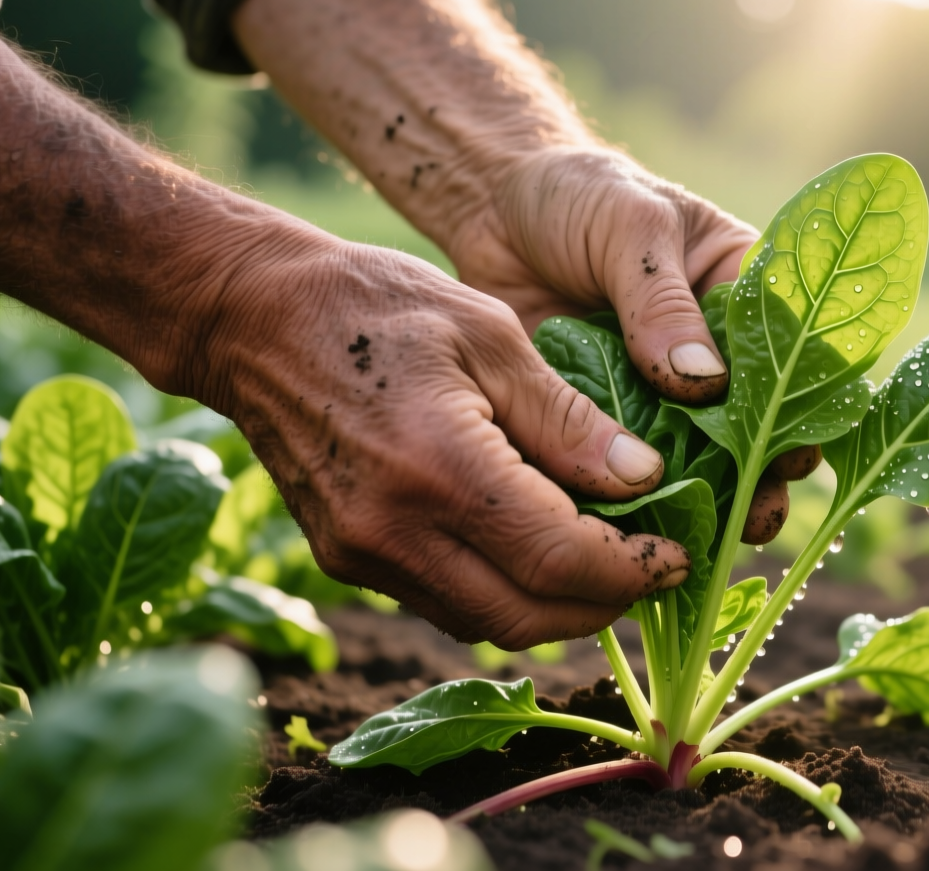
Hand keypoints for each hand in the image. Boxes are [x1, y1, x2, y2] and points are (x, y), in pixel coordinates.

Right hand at [192, 238, 692, 647]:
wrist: (250, 319)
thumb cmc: (377, 305)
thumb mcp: (491, 334)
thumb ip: (568, 417)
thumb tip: (643, 479)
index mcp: (440, 467)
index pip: (560, 559)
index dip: (632, 569)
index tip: (678, 554)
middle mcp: (394, 531)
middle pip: (528, 615)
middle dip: (603, 604)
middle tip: (651, 568)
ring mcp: (362, 555)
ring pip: (487, 622)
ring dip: (554, 607)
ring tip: (603, 559)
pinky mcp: (345, 561)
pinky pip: (445, 602)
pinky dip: (502, 590)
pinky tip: (534, 548)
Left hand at [231, 0, 818, 542]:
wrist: (493, 207)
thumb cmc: (581, 194)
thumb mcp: (630, 226)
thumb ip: (663, 301)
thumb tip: (705, 383)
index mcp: (747, 296)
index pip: (800, 359)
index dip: (806, 410)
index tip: (794, 451)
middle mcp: (717, 357)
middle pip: (760, 430)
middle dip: (762, 478)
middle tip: (753, 514)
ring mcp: (664, 398)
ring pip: (702, 465)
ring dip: (708, 505)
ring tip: (704, 539)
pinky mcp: (609, 424)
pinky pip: (630, 472)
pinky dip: (638, 506)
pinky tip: (637, 536)